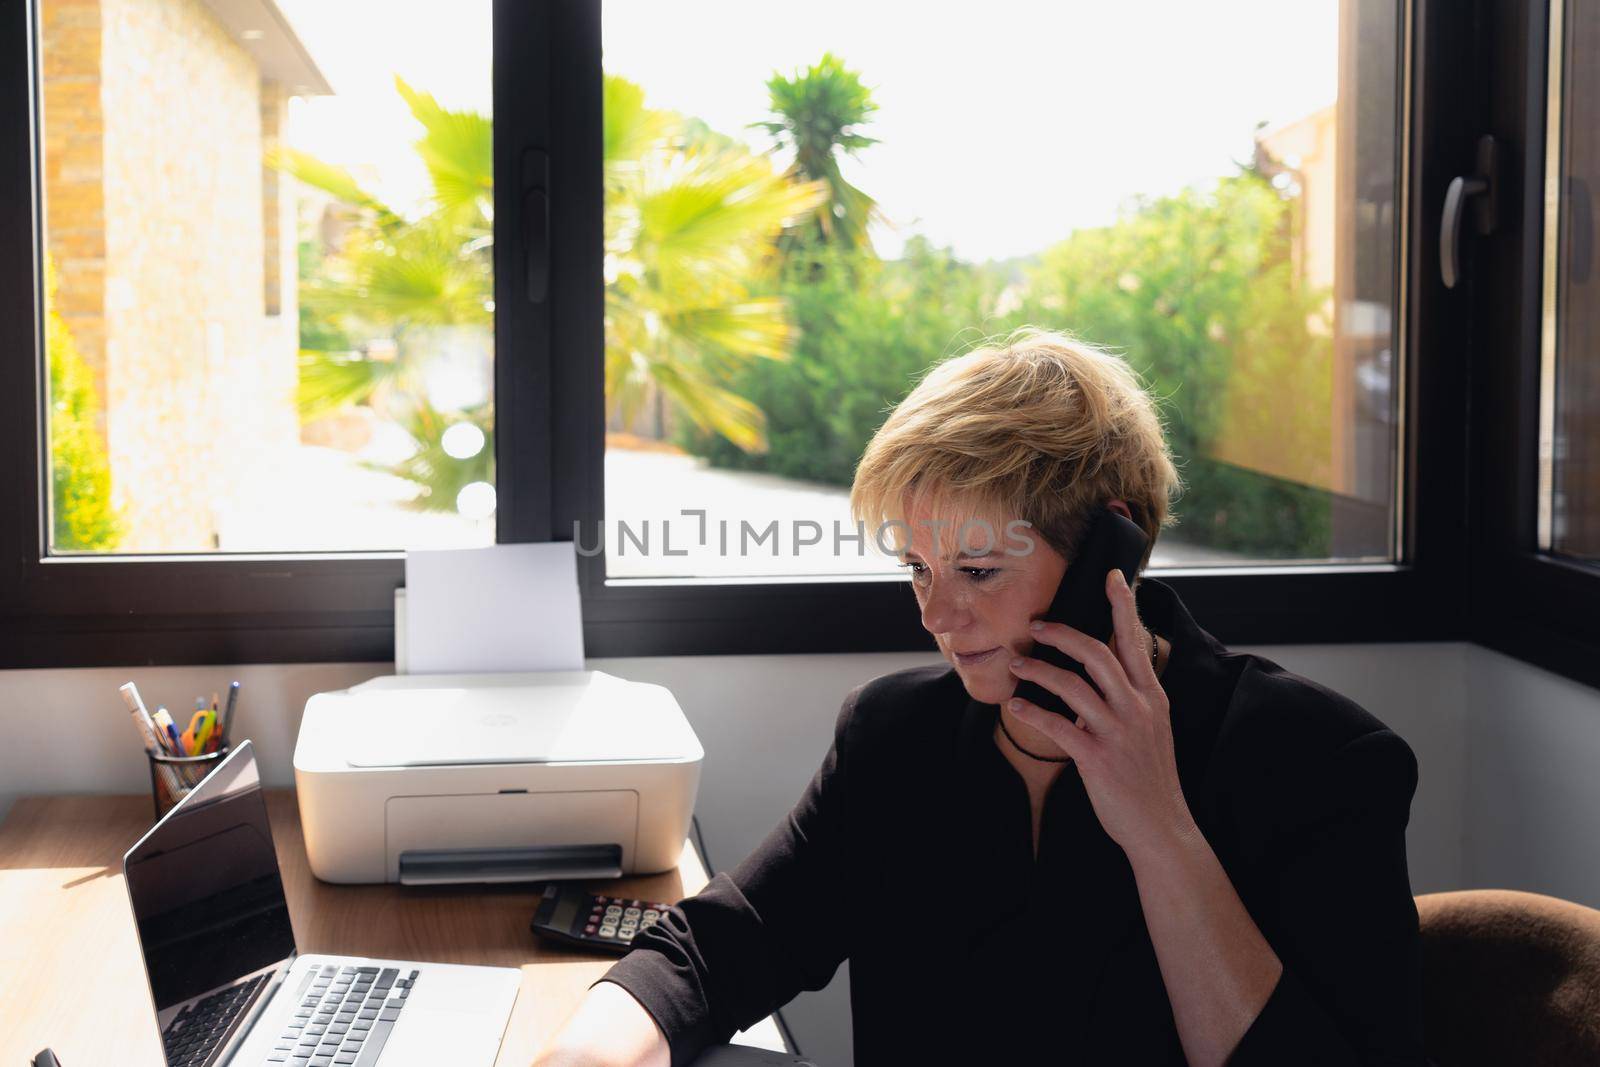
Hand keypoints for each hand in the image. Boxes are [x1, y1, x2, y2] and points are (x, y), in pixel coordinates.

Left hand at [1006, 568, 1196, 859]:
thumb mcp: (1151, 729)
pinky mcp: (1098, 758)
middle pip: (1098, 653)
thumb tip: (1096, 678)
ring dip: (1039, 669)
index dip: (1123, 606)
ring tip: (1015, 662)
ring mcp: (1119, 732)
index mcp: (1152, 697)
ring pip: (1073, 685)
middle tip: (1035, 623)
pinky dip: (1033, 712)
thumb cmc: (1149, 778)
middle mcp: (1138, 708)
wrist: (1161, 827)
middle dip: (1064, 633)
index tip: (1112, 576)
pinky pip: (1059, 726)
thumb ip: (1128, 700)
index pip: (1135, 641)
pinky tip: (1015, 705)